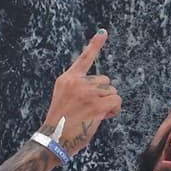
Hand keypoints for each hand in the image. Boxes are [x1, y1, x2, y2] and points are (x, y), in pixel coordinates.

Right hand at [41, 29, 122, 156]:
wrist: (53, 139)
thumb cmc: (61, 123)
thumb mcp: (65, 98)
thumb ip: (79, 88)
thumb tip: (104, 88)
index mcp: (67, 79)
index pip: (84, 58)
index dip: (95, 44)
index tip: (103, 32)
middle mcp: (77, 82)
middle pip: (105, 81)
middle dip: (103, 95)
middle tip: (91, 109)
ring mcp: (87, 92)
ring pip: (112, 92)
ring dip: (108, 104)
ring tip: (94, 115)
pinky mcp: (96, 104)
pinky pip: (116, 101)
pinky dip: (114, 110)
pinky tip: (103, 117)